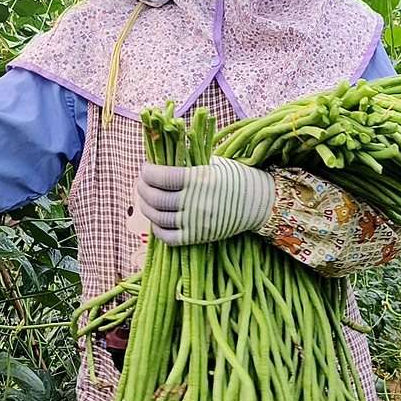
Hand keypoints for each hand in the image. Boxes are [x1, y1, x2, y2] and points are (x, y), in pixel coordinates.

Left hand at [135, 157, 274, 245]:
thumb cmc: (235, 178)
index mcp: (199, 179)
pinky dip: (157, 229)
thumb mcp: (213, 164)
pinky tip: (157, 219)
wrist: (258, 202)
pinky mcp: (198, 236)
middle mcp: (196, 201)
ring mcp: (196, 222)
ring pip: (158, 218)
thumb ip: (188, 163)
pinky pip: (168, 237)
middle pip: (156, 198)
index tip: (145, 168)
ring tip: (147, 199)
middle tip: (141, 183)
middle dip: (142, 189)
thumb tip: (160, 162)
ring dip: (146, 208)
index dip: (147, 172)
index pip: (162, 177)